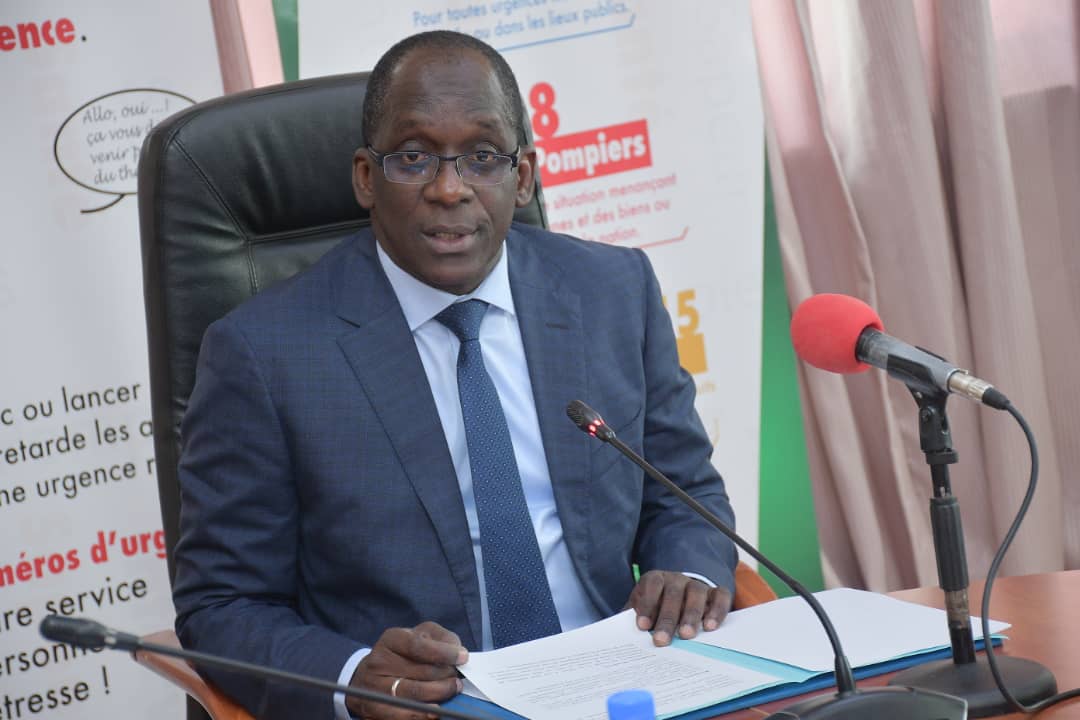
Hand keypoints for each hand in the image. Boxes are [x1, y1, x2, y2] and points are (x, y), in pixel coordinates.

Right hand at [347, 621, 466, 718]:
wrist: (372, 676)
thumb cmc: (405, 654)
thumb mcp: (422, 636)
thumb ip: (442, 638)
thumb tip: (459, 652)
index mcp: (392, 639)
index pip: (418, 645)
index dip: (443, 652)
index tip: (463, 657)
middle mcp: (379, 662)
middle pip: (419, 672)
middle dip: (445, 675)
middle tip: (458, 678)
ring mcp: (375, 687)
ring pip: (413, 694)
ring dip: (439, 693)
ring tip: (452, 690)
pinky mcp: (375, 709)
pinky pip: (401, 714)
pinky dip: (422, 714)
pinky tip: (436, 711)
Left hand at [625, 570, 731, 645]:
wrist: (680, 599)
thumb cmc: (657, 609)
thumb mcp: (642, 611)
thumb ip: (633, 620)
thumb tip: (620, 639)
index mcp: (655, 579)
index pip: (651, 586)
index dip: (647, 604)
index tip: (642, 627)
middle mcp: (677, 579)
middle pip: (673, 594)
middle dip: (667, 618)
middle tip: (662, 640)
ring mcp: (697, 585)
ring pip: (696, 593)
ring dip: (691, 614)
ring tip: (686, 635)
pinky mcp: (715, 593)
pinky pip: (720, 596)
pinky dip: (717, 609)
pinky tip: (710, 627)